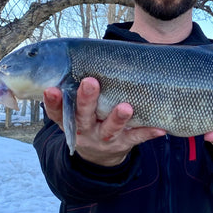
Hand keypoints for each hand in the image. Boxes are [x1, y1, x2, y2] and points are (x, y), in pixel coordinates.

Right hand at [43, 77, 165, 166]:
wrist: (98, 157)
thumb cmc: (88, 121)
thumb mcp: (75, 113)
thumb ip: (75, 92)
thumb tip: (81, 55)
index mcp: (70, 121)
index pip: (57, 112)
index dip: (53, 102)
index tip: (52, 89)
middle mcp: (84, 131)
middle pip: (83, 117)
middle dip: (87, 100)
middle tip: (90, 83)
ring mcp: (104, 139)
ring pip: (110, 130)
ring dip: (118, 118)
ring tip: (126, 107)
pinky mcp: (123, 144)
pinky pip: (136, 138)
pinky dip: (148, 133)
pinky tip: (160, 128)